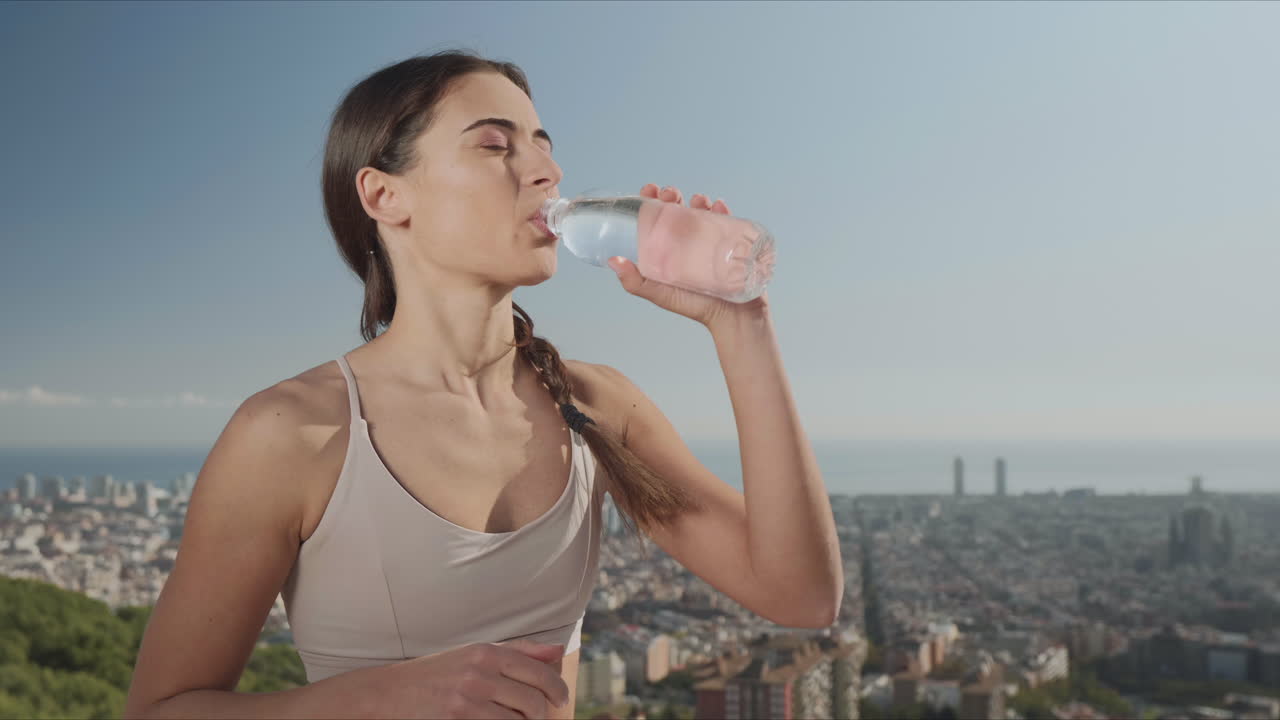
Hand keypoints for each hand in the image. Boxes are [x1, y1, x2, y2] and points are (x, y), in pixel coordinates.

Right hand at [368, 639, 570, 718]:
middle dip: (542, 715)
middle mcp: (479, 673)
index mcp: (486, 652)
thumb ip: (518, 652)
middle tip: (538, 718)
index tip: (561, 699)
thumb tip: (557, 652)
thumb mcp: (473, 654)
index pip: (538, 672)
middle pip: (533, 702)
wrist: (387, 694)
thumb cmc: (435, 674)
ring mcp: (467, 700)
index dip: (557, 689)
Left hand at [608, 183, 769, 328]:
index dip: (650, 201)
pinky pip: (726, 220)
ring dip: (698, 200)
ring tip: (699, 201)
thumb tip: (612, 261)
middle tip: (672, 196)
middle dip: (673, 196)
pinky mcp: (731, 242)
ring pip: (701, 212)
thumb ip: (636, 282)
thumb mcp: (661, 294)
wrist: (734, 319)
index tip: (649, 191)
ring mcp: (709, 242)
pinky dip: (721, 209)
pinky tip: (718, 206)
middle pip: (677, 211)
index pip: (654, 220)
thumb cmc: (696, 307)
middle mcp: (686, 244)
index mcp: (667, 251)